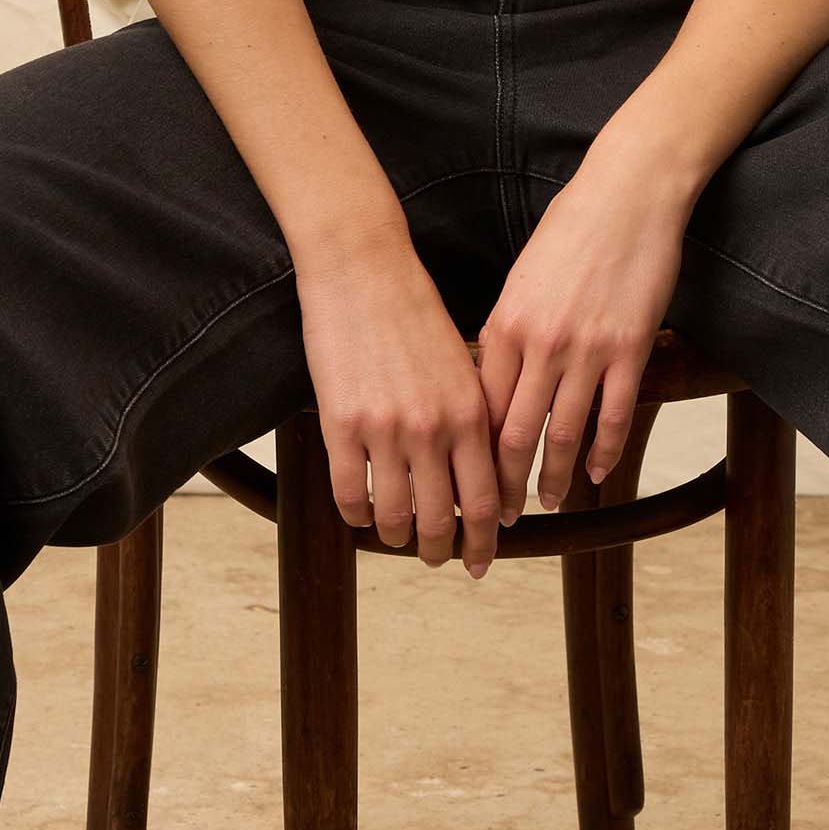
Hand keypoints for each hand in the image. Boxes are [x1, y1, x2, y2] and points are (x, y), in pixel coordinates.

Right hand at [293, 233, 505, 576]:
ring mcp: (386, 429)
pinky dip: (357, 516)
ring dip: (399, 538)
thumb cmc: (414, 312)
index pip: (487, 498)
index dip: (487, 538)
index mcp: (471, 413)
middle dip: (443, 550)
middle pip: (443, 518)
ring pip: (396, 515)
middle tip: (438, 559)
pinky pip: (350, 495)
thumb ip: (473, 418)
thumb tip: (479, 473)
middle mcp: (433, 428)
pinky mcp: (340, 425)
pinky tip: (361, 515)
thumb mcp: (462, 365)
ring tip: (398, 539)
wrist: (363, 269)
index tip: (484, 557)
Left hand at [478, 146, 688, 514]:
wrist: (627, 192)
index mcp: (505, 326)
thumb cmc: (572, 230)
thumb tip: (492, 379)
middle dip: (504, 483)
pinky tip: (599, 473)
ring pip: (564, 432)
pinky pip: (614, 413)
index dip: (472, 456)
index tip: (466, 484)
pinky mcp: (629, 347)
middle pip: (514, 432)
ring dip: (555, 476)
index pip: (481, 409)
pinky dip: (606, 450)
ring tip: (550, 502)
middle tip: (498, 517)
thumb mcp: (522, 280)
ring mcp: (586, 348)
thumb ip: (507, 332)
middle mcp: (540, 343)